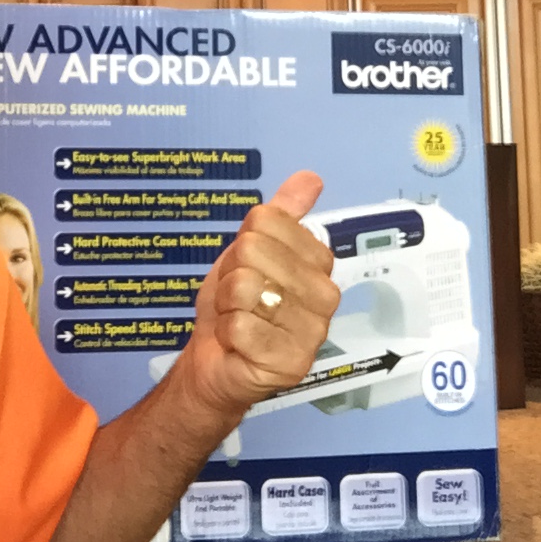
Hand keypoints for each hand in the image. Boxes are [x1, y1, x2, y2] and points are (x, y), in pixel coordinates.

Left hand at [177, 171, 340, 424]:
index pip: (268, 220)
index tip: (248, 265)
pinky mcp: (291, 364)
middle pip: (254, 250)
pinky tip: (238, 343)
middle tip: (239, 296)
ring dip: (226, 303)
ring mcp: (312, 333)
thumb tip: (310, 177)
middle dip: (231, 272)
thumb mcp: (251, 249)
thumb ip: (280, 215)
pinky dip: (226, 332)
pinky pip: (240, 326)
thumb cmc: (235, 302)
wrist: (215, 358)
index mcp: (319, 263)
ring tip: (239, 317)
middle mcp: (325, 296)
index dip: (244, 240)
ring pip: (245, 287)